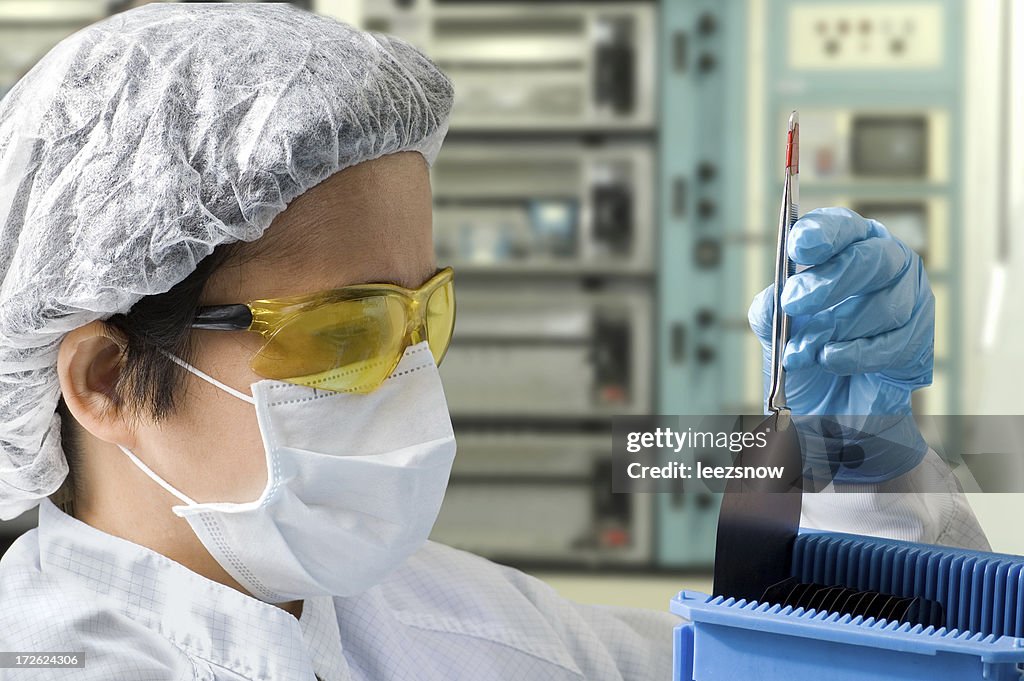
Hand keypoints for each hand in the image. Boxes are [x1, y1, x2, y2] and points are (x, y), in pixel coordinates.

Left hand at [748, 207, 931, 482]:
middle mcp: (882, 264)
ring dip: (836, 330)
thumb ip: (770, 312)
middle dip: (830, 282)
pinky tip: (832, 361)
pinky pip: (894, 342)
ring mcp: (907, 298)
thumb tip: (775, 298)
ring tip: (804, 352)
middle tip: (793, 303)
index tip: (798, 247)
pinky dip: (857, 355)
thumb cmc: (805, 356)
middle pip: (871, 258)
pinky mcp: (918, 337)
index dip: (823, 233)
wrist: (828, 408)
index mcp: (844, 249)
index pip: (841, 227)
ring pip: (884, 305)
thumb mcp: (777, 333)